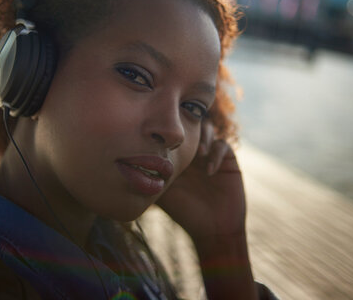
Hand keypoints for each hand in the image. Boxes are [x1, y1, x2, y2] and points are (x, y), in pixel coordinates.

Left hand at [156, 119, 246, 240]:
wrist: (213, 229)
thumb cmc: (185, 212)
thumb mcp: (162, 193)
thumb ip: (149, 178)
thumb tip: (125, 167)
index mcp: (177, 154)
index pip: (171, 133)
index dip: (166, 130)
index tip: (160, 134)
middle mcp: (193, 150)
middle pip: (189, 124)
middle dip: (185, 126)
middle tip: (180, 135)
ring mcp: (209, 153)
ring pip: (206, 128)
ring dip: (202, 137)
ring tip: (198, 153)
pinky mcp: (227, 160)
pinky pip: (222, 146)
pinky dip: (215, 154)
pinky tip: (209, 171)